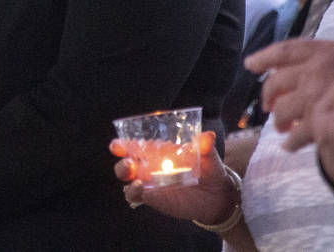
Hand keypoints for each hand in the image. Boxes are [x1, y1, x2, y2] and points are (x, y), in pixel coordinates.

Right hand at [110, 131, 237, 224]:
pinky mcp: (153, 198)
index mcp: (156, 150)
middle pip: (125, 163)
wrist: (216, 195)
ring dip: (126, 177)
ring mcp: (149, 182)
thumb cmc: (208, 169)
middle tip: (128, 162)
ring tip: (137, 180)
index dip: (121, 144)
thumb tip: (209, 136)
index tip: (116, 145)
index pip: (133, 145)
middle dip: (121, 162)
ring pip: (126, 179)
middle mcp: (148, 165)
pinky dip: (134, 192)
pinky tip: (142, 190)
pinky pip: (136, 195)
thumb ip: (205, 147)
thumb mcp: (209, 157)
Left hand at [246, 38, 333, 149]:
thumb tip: (278, 64)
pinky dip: (292, 140)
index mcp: (325, 51)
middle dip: (269, 95)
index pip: (286, 51)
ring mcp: (317, 96)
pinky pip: (298, 132)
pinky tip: (289, 145)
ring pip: (284, 109)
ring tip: (281, 127)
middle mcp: (317, 70)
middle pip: (277, 82)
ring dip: (279, 119)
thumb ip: (318, 57)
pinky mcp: (322, 121)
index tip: (250, 64)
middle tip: (269, 106)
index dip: (265, 57)